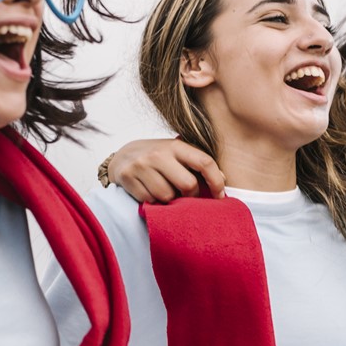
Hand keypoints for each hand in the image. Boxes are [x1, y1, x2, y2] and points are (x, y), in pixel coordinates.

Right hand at [109, 138, 224, 203]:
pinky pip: (149, 200)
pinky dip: (152, 200)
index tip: (220, 195)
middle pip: (187, 185)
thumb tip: (222, 179)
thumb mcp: (176, 153)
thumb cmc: (156, 156)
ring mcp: (141, 165)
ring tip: (163, 190)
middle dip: (190, 195)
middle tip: (186, 195)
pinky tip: (149, 191)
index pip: (204, 162)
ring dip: (169, 199)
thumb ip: (196, 163)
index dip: (216, 181)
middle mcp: (158, 154)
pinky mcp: (127, 177)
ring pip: (167, 196)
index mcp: (175, 145)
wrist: (122, 155)